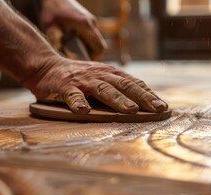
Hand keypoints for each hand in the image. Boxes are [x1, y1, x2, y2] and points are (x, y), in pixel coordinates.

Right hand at [24, 57, 167, 113]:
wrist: (47, 66)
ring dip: (118, 100)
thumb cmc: (77, 77)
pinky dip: (79, 103)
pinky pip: (73, 96)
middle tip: (157, 109)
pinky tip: (84, 111)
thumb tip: (140, 103)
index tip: (163, 107)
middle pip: (124, 86)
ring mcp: (83, 81)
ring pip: (103, 90)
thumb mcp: (100, 78)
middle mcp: (99, 75)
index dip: (149, 95)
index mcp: (110, 74)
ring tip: (130, 110)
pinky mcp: (65, 87)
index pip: (133, 84)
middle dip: (142, 98)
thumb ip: (116, 88)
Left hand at [40, 0, 106, 59]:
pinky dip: (87, 43)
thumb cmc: (52, 10)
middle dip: (92, 56)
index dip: (95, 59)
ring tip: (76, 55)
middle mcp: (92, 23)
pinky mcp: (89, 20)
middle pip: (100, 46)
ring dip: (89, 49)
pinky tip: (75, 46)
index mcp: (85, 25)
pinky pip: (92, 35)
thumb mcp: (50, 28)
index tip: (85, 66)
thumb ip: (56, 44)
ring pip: (96, 41)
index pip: (99, 48)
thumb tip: (60, 61)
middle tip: (80, 64)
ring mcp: (92, 21)